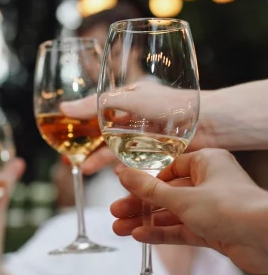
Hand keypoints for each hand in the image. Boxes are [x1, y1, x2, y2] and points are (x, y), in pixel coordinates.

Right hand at [63, 87, 216, 175]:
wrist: (210, 124)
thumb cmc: (172, 105)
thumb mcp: (128, 100)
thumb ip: (95, 105)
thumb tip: (63, 108)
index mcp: (129, 98)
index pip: (97, 110)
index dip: (79, 124)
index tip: (63, 135)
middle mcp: (136, 117)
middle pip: (103, 134)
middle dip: (86, 148)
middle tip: (69, 160)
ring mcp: (146, 136)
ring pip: (117, 150)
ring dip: (100, 160)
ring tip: (84, 170)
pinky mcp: (157, 153)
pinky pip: (134, 163)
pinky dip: (122, 169)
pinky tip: (112, 176)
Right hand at [110, 149, 267, 273]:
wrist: (265, 238)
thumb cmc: (231, 207)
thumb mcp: (182, 197)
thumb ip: (149, 189)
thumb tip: (122, 174)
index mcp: (207, 162)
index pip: (169, 167)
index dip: (145, 178)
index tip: (123, 186)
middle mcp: (209, 183)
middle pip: (166, 192)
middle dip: (140, 204)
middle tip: (115, 212)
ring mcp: (211, 209)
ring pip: (171, 214)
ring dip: (145, 221)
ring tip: (119, 228)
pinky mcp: (212, 231)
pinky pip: (181, 230)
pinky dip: (161, 233)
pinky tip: (140, 236)